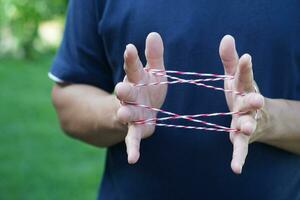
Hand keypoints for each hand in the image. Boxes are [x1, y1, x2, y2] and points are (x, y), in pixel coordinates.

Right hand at [115, 32, 166, 163]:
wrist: (138, 109)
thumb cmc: (147, 88)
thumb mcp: (153, 72)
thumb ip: (154, 56)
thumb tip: (153, 33)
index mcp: (135, 80)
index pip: (132, 67)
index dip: (131, 59)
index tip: (130, 48)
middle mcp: (129, 96)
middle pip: (125, 92)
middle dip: (123, 90)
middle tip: (121, 87)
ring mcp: (130, 114)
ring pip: (126, 113)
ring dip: (124, 114)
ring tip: (122, 114)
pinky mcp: (135, 130)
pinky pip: (132, 140)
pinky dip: (132, 149)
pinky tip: (133, 159)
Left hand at [219, 35, 264, 173]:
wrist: (257, 116)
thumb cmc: (242, 94)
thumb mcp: (234, 77)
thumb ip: (229, 60)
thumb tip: (226, 37)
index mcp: (245, 89)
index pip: (245, 77)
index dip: (245, 68)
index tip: (246, 57)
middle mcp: (249, 106)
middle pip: (251, 103)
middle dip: (253, 101)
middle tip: (257, 99)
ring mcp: (247, 123)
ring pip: (248, 125)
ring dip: (247, 127)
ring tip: (246, 129)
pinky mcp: (242, 139)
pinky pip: (241, 149)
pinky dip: (239, 158)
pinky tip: (236, 169)